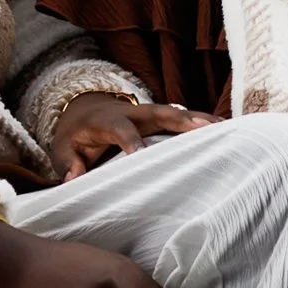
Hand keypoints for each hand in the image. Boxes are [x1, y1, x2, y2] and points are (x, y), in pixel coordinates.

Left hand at [50, 92, 213, 180]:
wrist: (83, 110)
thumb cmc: (75, 135)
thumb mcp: (62, 148)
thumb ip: (67, 162)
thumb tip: (74, 178)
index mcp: (106, 120)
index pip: (120, 129)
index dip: (130, 140)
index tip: (140, 156)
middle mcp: (131, 112)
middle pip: (158, 112)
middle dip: (180, 119)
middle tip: (203, 128)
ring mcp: (147, 113)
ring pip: (176, 113)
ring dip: (200, 119)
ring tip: (225, 127)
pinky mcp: (159, 118)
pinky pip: (183, 118)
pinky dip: (202, 122)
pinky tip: (225, 128)